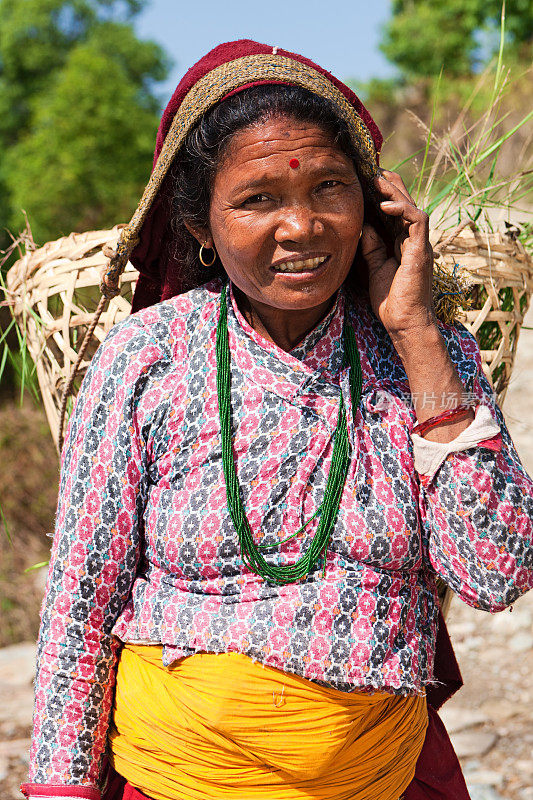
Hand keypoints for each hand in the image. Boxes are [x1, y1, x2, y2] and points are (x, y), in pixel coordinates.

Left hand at [360, 169, 435, 337]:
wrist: (404, 322)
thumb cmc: (390, 299)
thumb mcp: (374, 267)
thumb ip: (371, 245)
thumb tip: (363, 224)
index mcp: (401, 242)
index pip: (393, 211)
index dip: (381, 195)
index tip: (363, 183)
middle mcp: (413, 239)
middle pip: (404, 202)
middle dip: (388, 185)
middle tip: (369, 171)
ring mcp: (419, 243)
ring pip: (411, 206)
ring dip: (394, 192)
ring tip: (376, 180)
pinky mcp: (421, 249)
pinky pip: (417, 220)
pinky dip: (402, 209)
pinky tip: (385, 205)